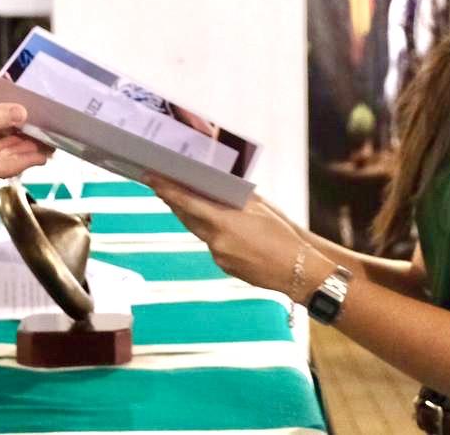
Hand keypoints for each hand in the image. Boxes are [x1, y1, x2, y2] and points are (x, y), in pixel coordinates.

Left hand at [149, 175, 334, 300]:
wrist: (298, 270)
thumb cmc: (282, 234)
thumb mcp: (260, 207)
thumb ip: (236, 197)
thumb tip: (220, 188)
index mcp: (223, 222)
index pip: (187, 202)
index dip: (167, 190)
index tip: (151, 178)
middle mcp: (215, 241)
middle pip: (187, 217)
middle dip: (174, 202)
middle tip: (161, 185)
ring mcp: (219, 256)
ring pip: (199, 232)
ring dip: (193, 217)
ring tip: (188, 201)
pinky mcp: (224, 266)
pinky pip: (213, 245)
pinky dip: (212, 233)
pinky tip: (218, 226)